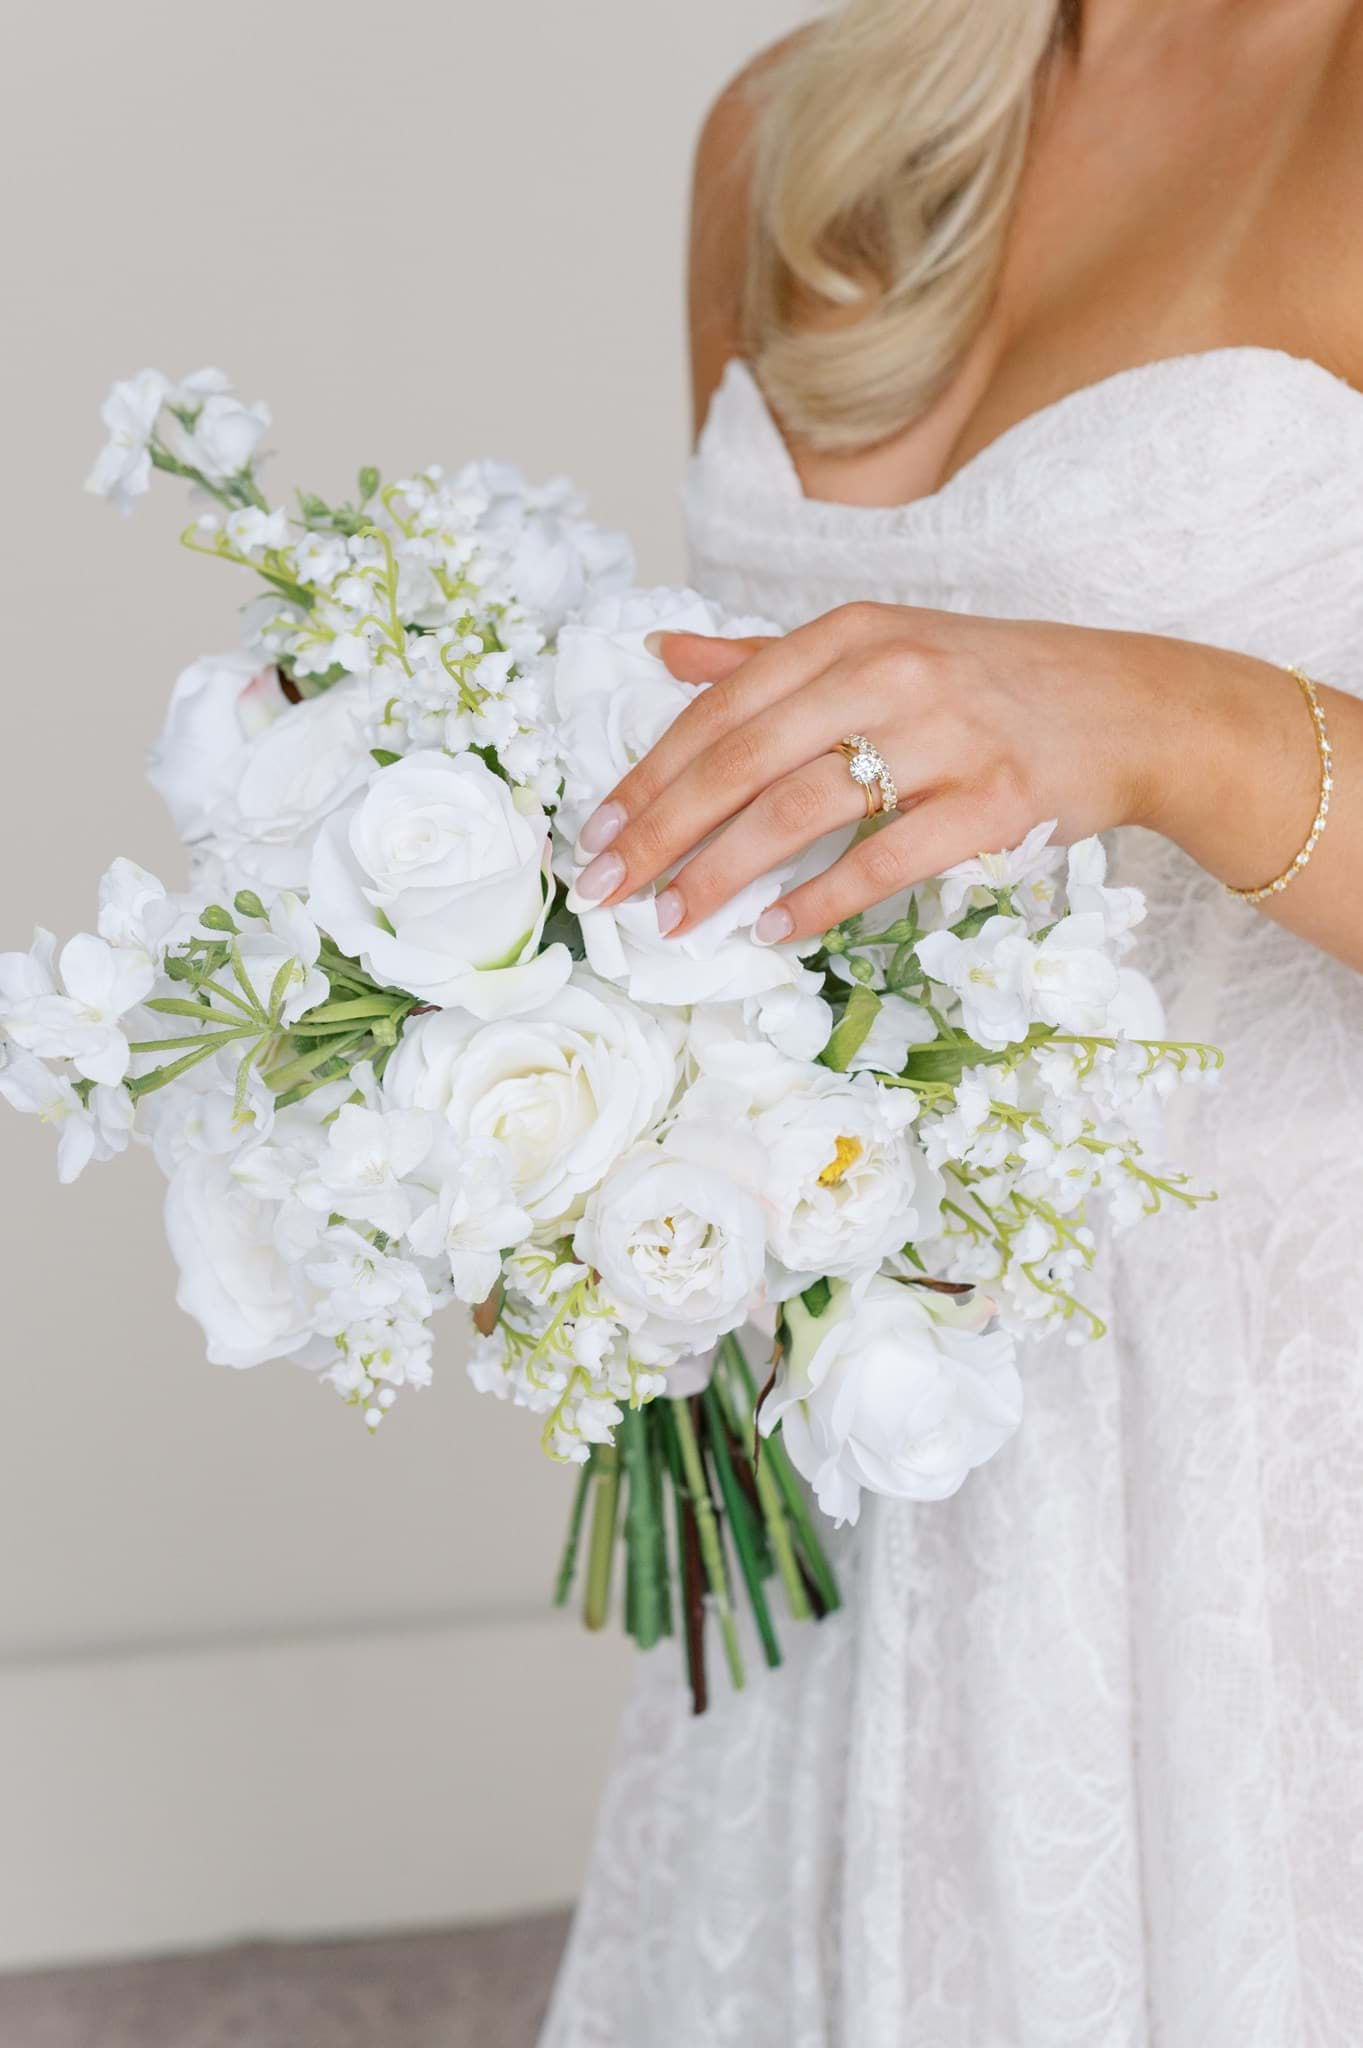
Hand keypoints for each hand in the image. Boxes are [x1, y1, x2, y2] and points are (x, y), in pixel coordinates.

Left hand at [571, 603, 1187, 942]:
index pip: (722, 709)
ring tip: (674, 919)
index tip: (596, 829)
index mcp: (850, 633)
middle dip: (662, 830)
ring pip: (802, 809)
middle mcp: (889, 673)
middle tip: (606, 888)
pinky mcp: (992, 802)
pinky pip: (886, 859)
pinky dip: (822, 900)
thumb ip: (766, 655)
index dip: (650, 774)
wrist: (1131, 707)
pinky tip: (775, 931)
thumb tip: (664, 652)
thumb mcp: (880, 643)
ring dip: (724, 873)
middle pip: (744, 760)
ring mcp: (945, 737)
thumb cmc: (990, 682)